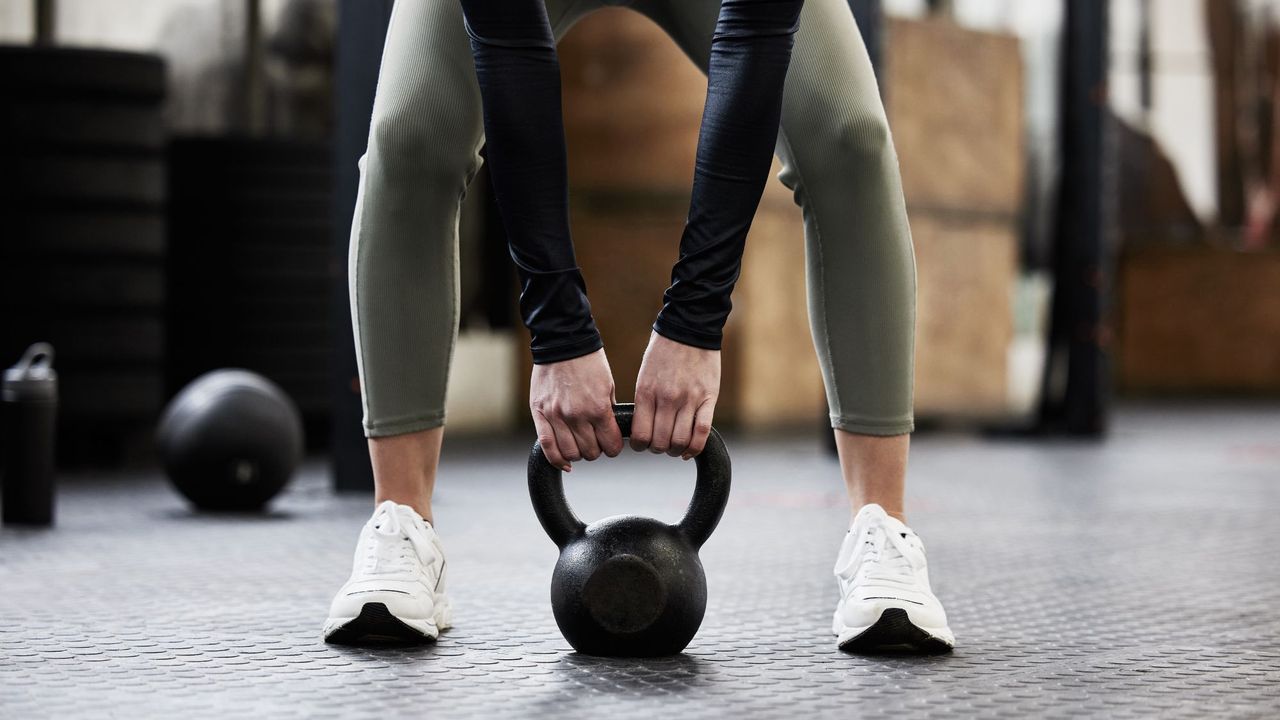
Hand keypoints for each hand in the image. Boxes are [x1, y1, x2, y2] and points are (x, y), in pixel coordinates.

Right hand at [530, 348, 623, 471]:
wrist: (562, 342)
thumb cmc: (588, 362)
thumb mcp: (608, 385)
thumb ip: (608, 411)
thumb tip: (610, 431)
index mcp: (598, 408)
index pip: (610, 445)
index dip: (614, 448)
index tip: (612, 445)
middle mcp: (576, 415)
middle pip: (590, 452)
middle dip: (596, 450)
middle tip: (596, 442)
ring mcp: (556, 416)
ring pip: (570, 453)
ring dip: (578, 454)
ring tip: (580, 445)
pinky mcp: (540, 414)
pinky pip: (547, 446)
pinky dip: (557, 460)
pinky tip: (565, 462)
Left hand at [631, 332, 720, 459]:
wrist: (689, 328)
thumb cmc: (664, 352)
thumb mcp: (644, 375)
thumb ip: (645, 402)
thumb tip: (643, 428)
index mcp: (646, 392)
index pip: (640, 435)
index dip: (640, 446)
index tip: (642, 445)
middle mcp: (667, 399)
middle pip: (660, 442)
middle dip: (658, 449)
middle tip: (660, 446)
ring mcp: (689, 399)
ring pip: (680, 441)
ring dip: (676, 450)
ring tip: (675, 447)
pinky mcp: (708, 398)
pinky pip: (702, 432)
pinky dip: (695, 447)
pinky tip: (690, 450)